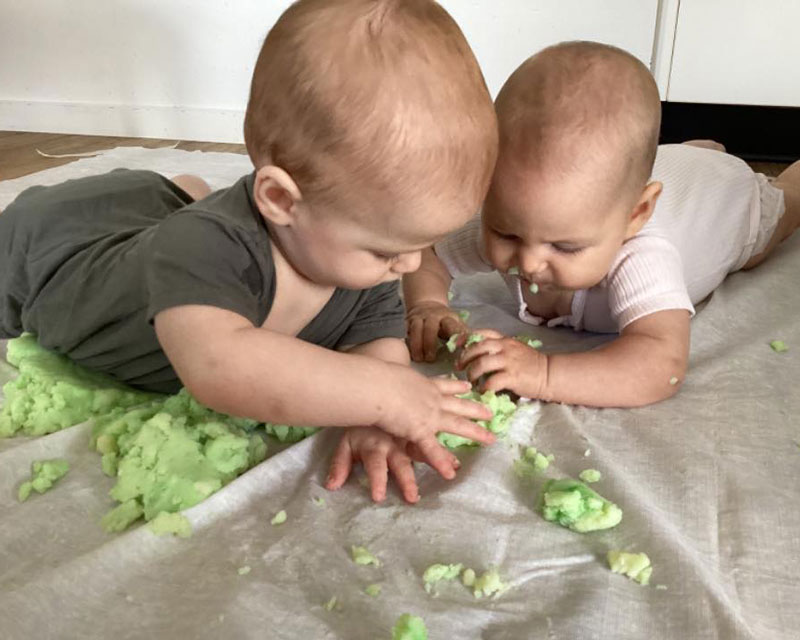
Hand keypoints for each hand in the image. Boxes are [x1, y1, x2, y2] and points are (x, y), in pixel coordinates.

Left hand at [326, 427, 458, 502]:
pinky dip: (445, 449)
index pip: (375, 467)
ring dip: (438, 460)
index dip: (376, 480)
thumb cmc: (360, 425)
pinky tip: (458, 457)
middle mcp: (394, 442)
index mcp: (376, 449)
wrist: (371, 390)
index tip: (378, 497)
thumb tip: (331, 486)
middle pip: (401, 463)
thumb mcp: (346, 444)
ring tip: (455, 470)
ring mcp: (410, 428)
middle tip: (413, 498)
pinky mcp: (422, 419)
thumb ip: (340, 465)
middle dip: (406, 481)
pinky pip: (434, 434)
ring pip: (423, 446)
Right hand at [377, 368, 494, 479]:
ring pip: (457, 424)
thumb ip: (395, 380)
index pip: (444, 385)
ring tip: (491, 440)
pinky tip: (450, 473)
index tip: (468, 387)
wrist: (376, 385)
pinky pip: (432, 449)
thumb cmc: (379, 377)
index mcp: (424, 385)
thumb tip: (389, 377)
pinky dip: (441, 461)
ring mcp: (429, 415)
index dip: (457, 387)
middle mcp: (431, 399)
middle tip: (490, 412)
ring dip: (476, 433)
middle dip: (476, 409)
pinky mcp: (419, 430)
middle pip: (459, 405)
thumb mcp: (392, 373)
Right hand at [406, 301, 466, 361]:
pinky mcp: (409, 321)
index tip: (458, 348)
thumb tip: (474, 347)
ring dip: (417, 345)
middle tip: (431, 360)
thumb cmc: (444, 322)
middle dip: (430, 343)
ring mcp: (420, 317)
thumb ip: (463, 335)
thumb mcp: (455, 324)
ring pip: (417, 329)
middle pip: (431, 328)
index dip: (456, 336)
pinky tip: (410, 353)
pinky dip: (409, 343)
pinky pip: (408, 331)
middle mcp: (434, 316)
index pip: (454, 327)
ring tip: (419, 359)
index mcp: (450, 318)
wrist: (426, 304)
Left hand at [456, 329, 548, 397]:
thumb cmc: (530, 365)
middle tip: (460, 367)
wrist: (549, 374)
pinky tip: (483, 391)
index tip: (457, 346)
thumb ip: (497, 350)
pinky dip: (484, 387)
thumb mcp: (514, 350)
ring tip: (472, 380)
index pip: (481, 333)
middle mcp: (505, 347)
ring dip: (472, 373)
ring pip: (481, 363)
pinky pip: (492, 381)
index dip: (466, 338)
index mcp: (504, 340)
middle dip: (464, 357)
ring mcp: (509, 361)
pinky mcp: (513, 377)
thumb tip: (475, 357)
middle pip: (477, 347)